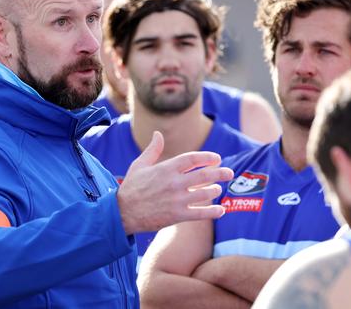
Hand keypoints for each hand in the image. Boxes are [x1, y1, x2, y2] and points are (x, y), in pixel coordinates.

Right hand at [117, 131, 233, 234]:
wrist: (122, 213)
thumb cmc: (130, 187)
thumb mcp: (139, 165)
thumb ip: (152, 150)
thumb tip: (158, 134)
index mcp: (166, 168)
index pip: (193, 158)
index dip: (208, 157)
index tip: (217, 158)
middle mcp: (174, 182)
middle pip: (205, 175)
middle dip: (220, 172)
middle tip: (229, 172)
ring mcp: (177, 200)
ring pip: (205, 193)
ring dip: (215, 190)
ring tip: (217, 190)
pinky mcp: (177, 216)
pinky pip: (201, 213)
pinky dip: (213, 212)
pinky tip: (220, 210)